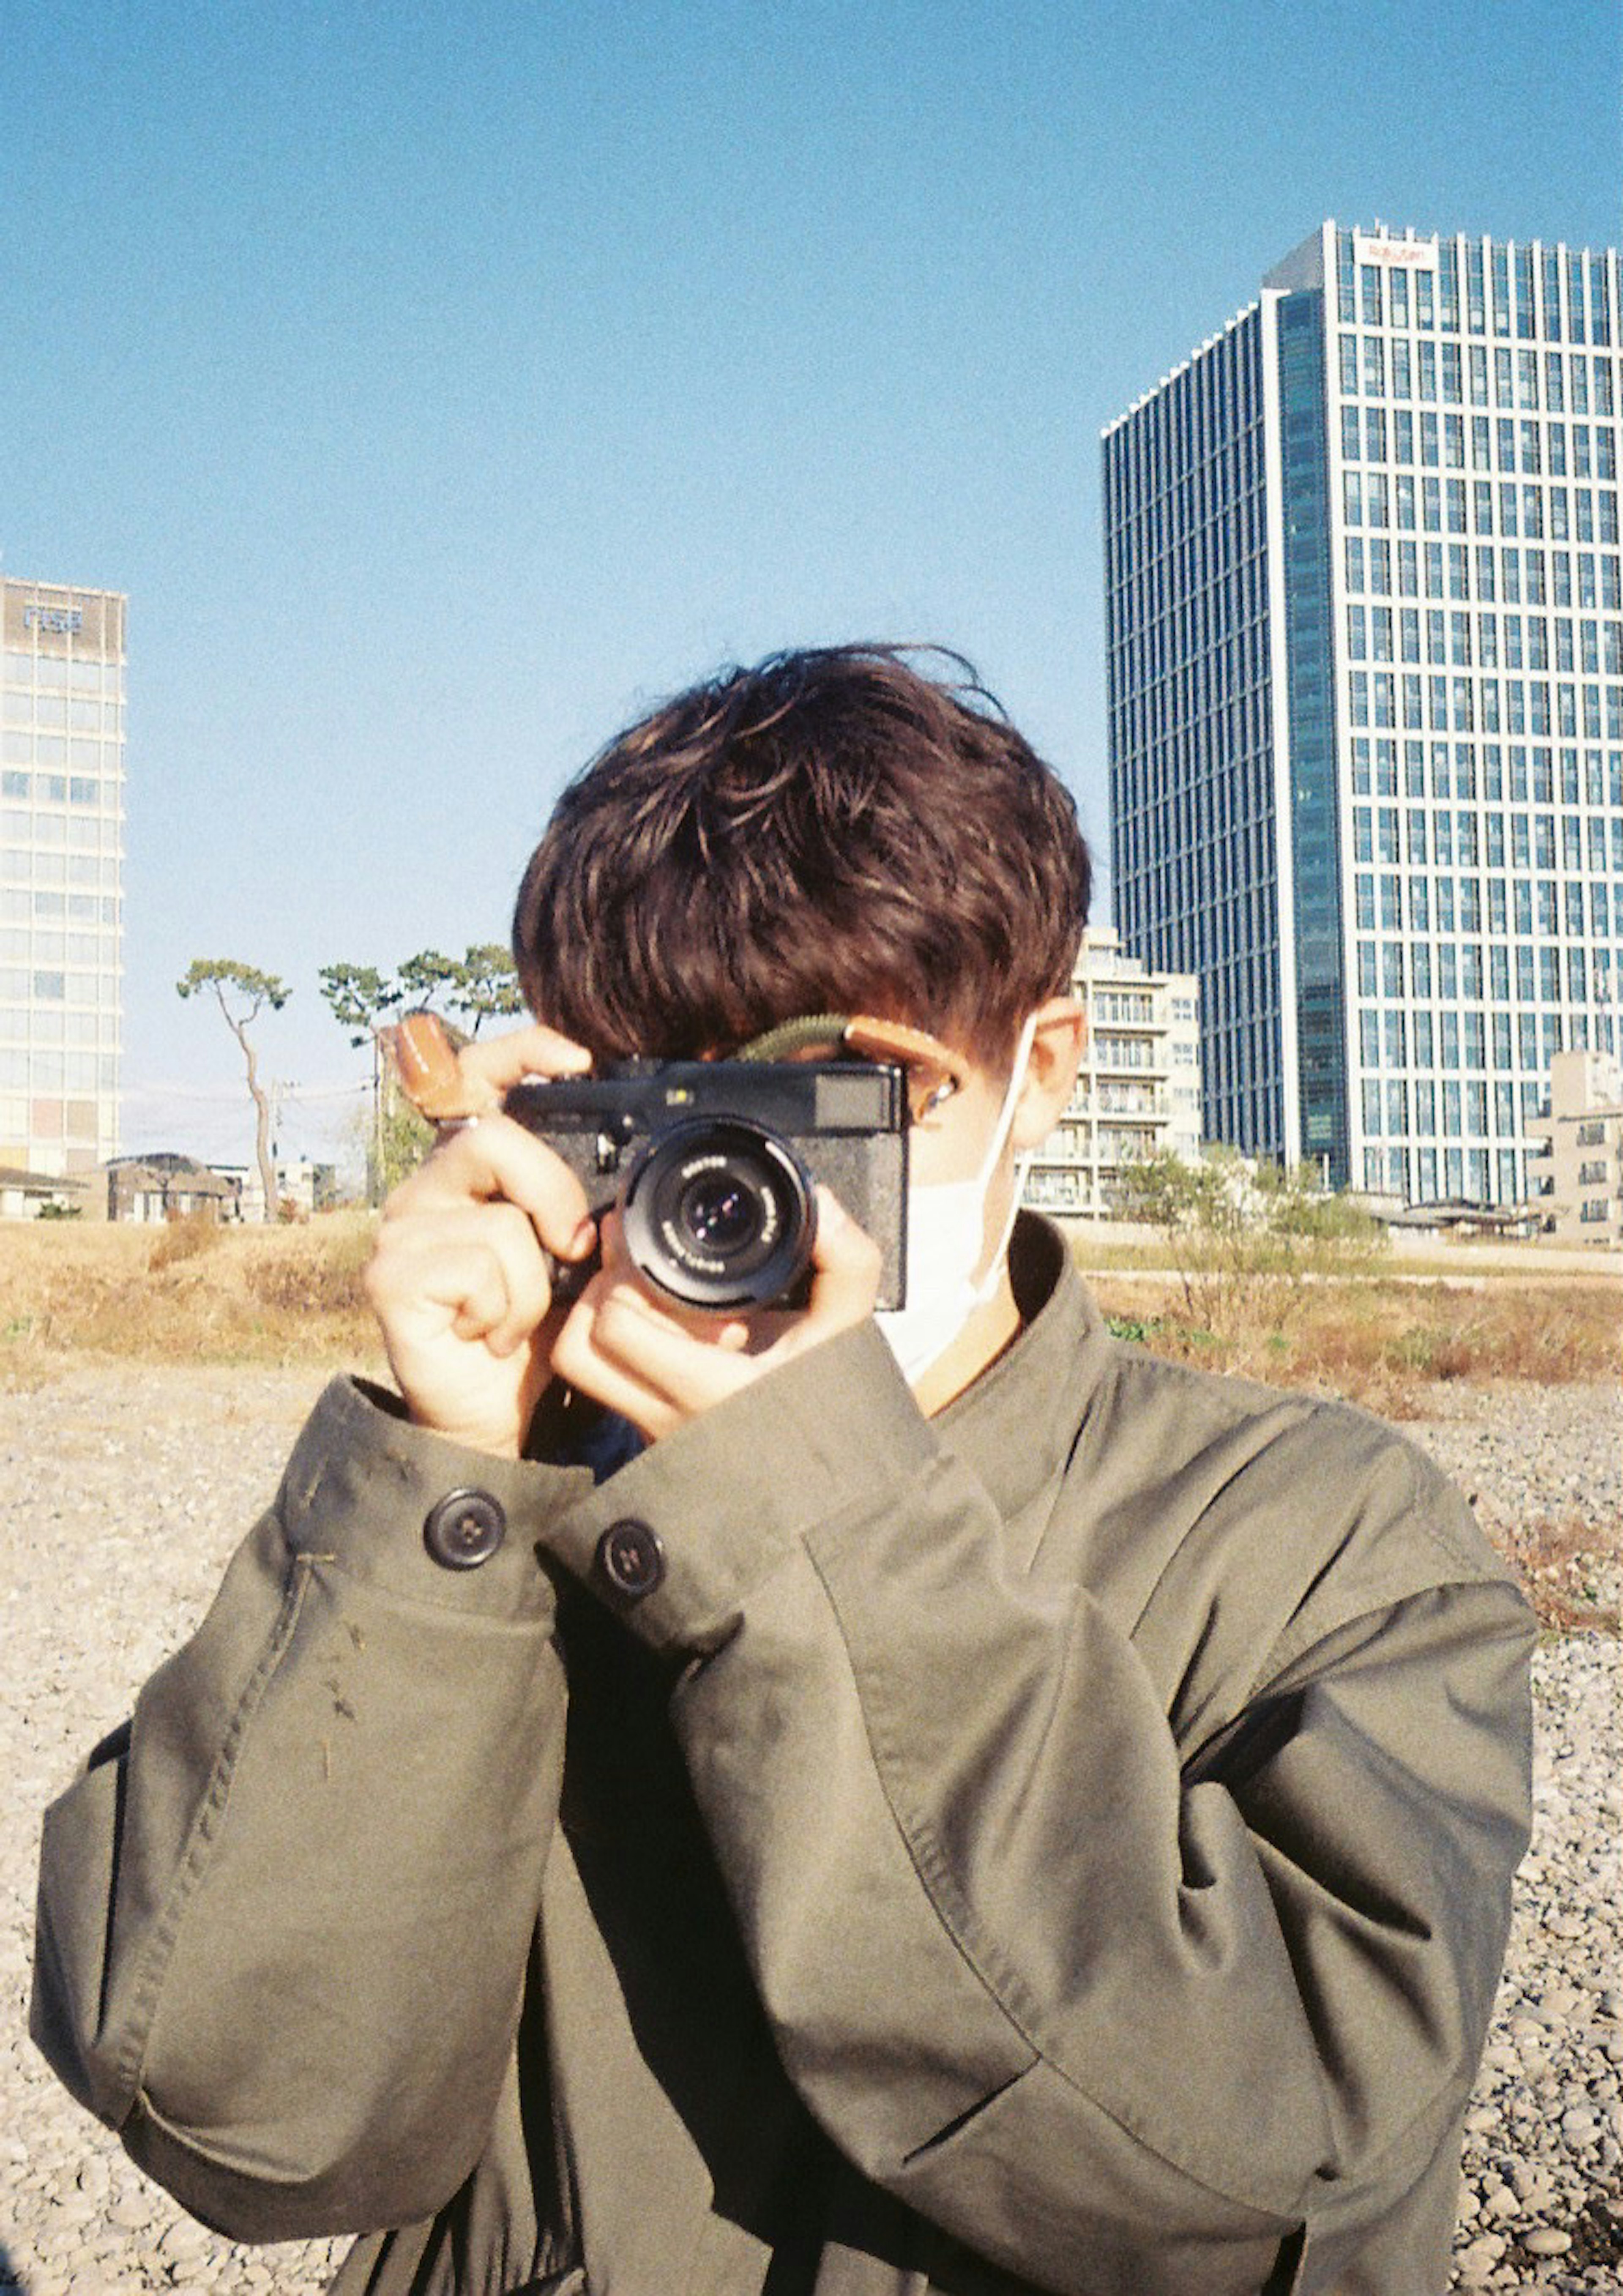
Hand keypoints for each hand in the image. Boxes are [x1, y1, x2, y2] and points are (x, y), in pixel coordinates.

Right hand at [364, 1022, 595, 1457]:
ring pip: (498, 1221)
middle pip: (489, 1139)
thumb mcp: (566, 1260)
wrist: (492, 1414)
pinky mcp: (390, 1277)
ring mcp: (401, 1231)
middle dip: (551, 1196)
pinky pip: (477, 1269)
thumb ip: (574, 1209)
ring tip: (514, 1318)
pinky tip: (487, 1335)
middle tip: (570, 1250)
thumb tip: (618, 1185)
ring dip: (532, 1285)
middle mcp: (425, 1188)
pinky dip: (506, 1312)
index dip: (519, 1052)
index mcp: (469, 1172)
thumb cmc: (529, 1332)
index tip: (573, 1059)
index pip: (474, 1077)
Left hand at [550, 1187, 882, 1442]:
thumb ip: (846, 1263)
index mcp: (704, 1389)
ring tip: (653, 1302)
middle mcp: (665, 1418)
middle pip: (577, 1349)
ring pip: (586, 1371)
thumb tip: (820, 1205)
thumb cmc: (835, 1410)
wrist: (830, 1482)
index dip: (624, 1279)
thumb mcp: (847, 1332)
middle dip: (600, 1297)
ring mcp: (652, 1433)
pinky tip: (668, 1330)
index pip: (614, 1325)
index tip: (656, 1257)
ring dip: (605, 1325)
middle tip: (640, 1273)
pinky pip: (609, 1388)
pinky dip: (621, 1351)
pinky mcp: (651, 1439)